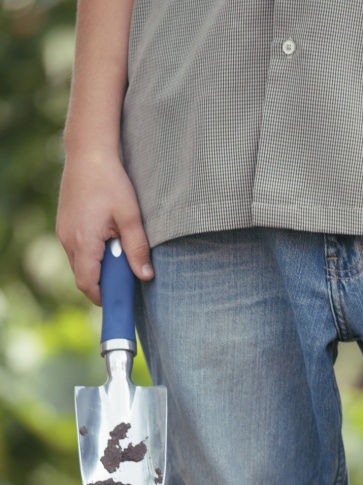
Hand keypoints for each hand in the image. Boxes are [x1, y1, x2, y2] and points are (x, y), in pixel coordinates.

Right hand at [56, 153, 152, 305]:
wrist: (88, 152)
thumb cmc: (111, 181)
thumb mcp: (130, 216)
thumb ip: (138, 248)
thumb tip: (145, 276)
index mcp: (83, 241)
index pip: (87, 284)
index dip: (103, 297)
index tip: (119, 301)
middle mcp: (67, 240)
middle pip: (83, 277)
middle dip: (104, 283)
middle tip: (126, 275)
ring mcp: (63, 232)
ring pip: (79, 264)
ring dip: (99, 268)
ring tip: (120, 252)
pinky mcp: (64, 225)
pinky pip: (77, 251)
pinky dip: (92, 255)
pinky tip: (109, 241)